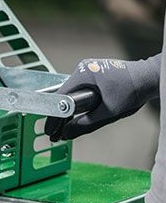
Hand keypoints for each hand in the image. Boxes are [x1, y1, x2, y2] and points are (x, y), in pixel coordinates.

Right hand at [45, 55, 160, 141]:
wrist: (151, 77)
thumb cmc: (134, 90)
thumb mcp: (109, 112)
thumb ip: (86, 124)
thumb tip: (67, 134)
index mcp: (83, 73)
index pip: (61, 96)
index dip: (54, 115)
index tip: (51, 129)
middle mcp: (83, 68)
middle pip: (65, 95)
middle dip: (61, 114)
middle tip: (57, 132)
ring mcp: (90, 69)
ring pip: (73, 93)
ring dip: (70, 109)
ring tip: (66, 126)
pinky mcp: (95, 72)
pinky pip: (81, 89)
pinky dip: (79, 102)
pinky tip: (78, 115)